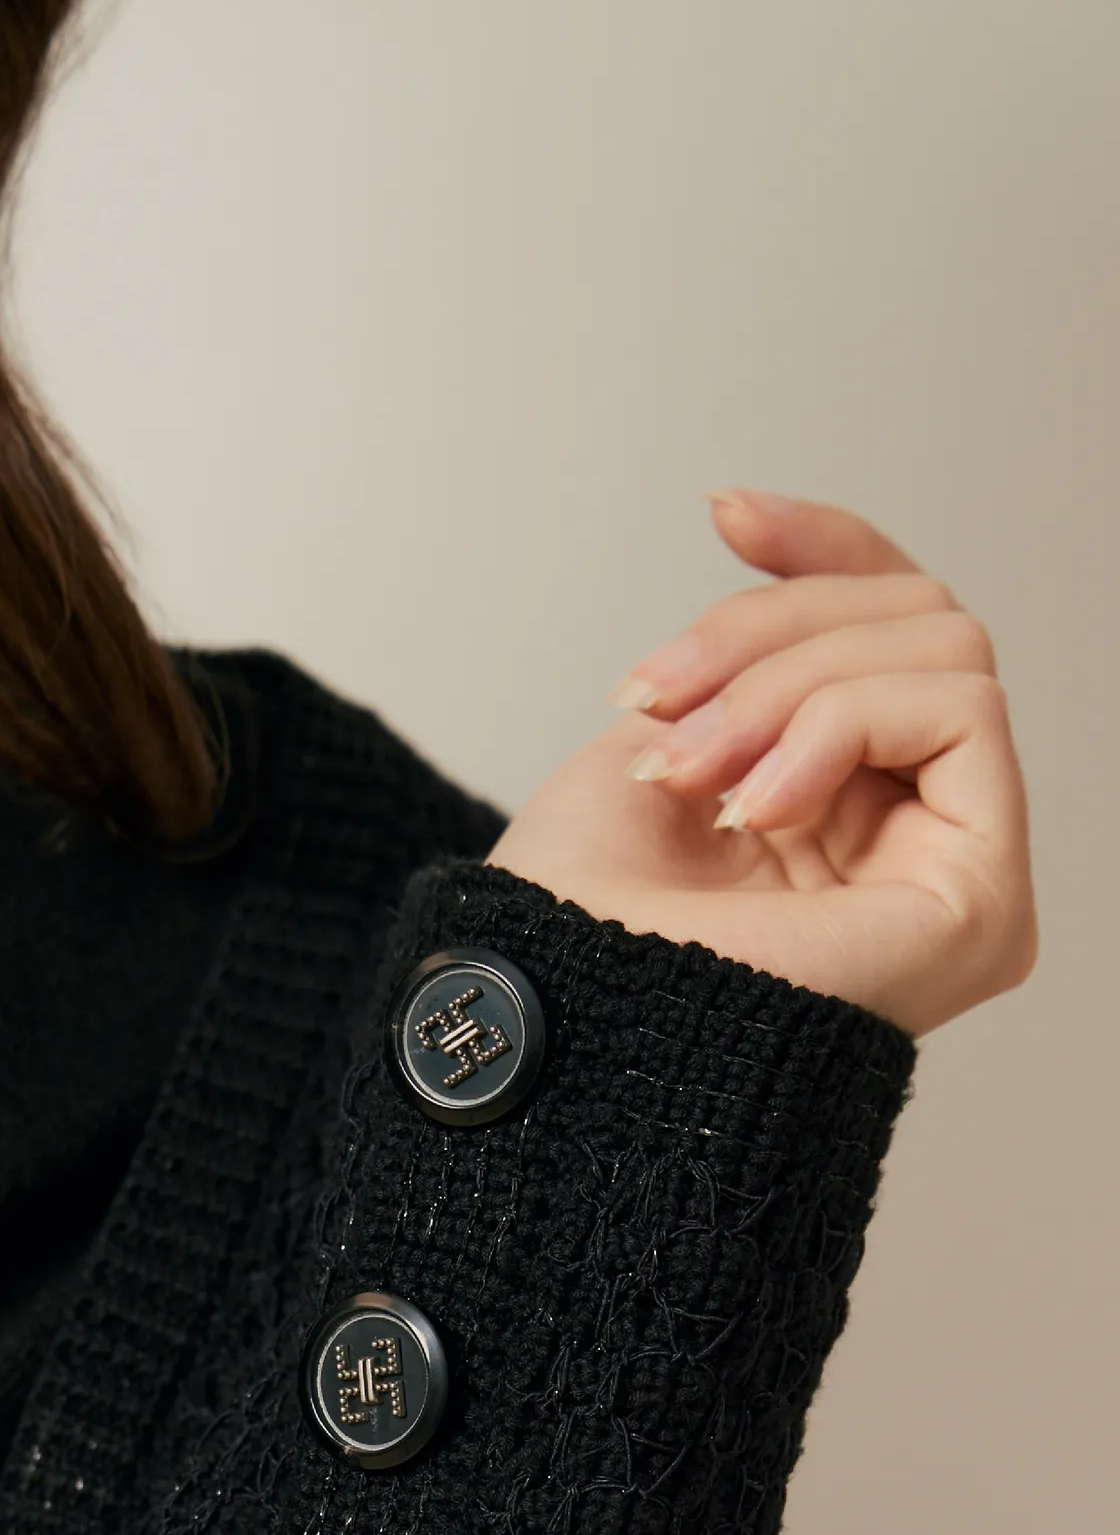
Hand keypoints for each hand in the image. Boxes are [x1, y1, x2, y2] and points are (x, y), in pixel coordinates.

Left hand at [486, 489, 1035, 1033]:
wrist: (551, 1020)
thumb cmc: (573, 924)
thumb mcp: (660, 735)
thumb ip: (751, 658)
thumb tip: (772, 548)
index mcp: (843, 812)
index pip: (888, 627)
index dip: (819, 550)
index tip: (724, 514)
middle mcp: (913, 840)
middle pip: (915, 617)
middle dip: (770, 633)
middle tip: (664, 706)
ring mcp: (958, 870)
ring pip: (942, 645)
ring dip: (789, 681)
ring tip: (697, 773)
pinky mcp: (984, 895)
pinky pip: (961, 708)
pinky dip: (842, 719)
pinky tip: (761, 805)